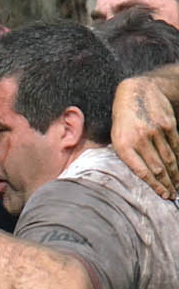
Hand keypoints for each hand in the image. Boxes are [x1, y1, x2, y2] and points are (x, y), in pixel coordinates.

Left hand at [113, 74, 178, 198]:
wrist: (137, 91)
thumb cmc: (123, 118)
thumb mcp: (115, 137)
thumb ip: (125, 154)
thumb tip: (136, 174)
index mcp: (124, 145)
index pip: (142, 171)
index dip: (154, 185)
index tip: (162, 195)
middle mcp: (140, 140)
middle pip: (158, 168)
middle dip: (166, 184)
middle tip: (171, 196)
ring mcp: (155, 132)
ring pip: (168, 158)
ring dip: (174, 175)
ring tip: (177, 187)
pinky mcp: (168, 125)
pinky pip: (175, 146)